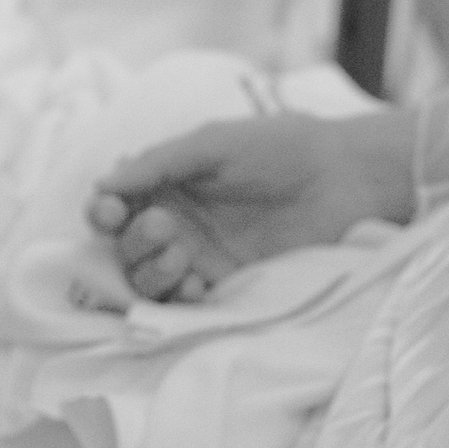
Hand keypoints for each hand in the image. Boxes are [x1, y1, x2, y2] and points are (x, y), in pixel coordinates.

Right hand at [91, 109, 417, 302]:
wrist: (346, 178)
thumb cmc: (282, 148)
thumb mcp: (213, 144)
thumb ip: (159, 163)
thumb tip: (104, 184)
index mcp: (169, 181)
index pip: (116, 204)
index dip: (103, 212)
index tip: (108, 211)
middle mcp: (178, 220)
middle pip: (124, 247)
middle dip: (133, 241)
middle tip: (165, 227)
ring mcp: (201, 254)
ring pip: (146, 279)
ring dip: (150, 272)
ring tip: (181, 256)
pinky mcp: (227, 284)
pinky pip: (184, 303)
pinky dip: (180, 297)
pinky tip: (198, 283)